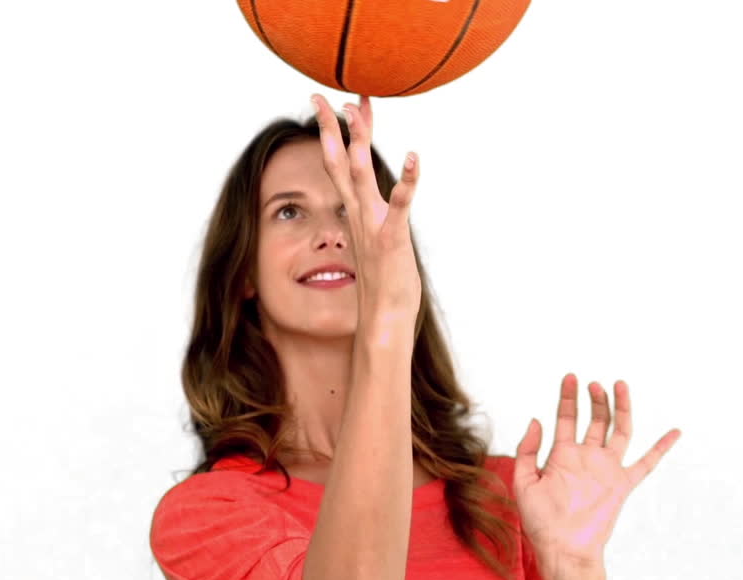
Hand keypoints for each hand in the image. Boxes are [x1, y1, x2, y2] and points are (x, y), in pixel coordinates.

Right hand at [312, 93, 422, 325]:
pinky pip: (399, 205)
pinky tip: (414, 157)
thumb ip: (373, 220)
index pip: (339, 165)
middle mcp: (359, 215)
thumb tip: (375, 205)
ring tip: (359, 111)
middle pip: (340, 162)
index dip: (338, 133)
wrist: (382, 321)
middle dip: (334, 127)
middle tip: (328, 95)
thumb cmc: (385, 285)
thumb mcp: (376, 242)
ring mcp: (372, 226)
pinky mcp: (391, 239)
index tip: (339, 103)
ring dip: (359, 142)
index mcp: (355, 214)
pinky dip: (407, 180)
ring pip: (359, 176)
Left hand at [512, 374, 680, 568]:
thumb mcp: (524, 482)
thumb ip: (527, 451)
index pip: (566, 418)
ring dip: (620, 409)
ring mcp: (606, 470)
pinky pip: (647, 463)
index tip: (570, 377)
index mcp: (561, 456)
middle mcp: (586, 458)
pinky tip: (675, 432)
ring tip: (618, 385)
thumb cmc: (540, 522)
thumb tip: (536, 420)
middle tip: (593, 384)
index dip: (568, 398)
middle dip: (595, 400)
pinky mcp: (622, 485)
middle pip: (595, 420)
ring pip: (619, 432)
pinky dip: (661, 448)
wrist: (563, 549)